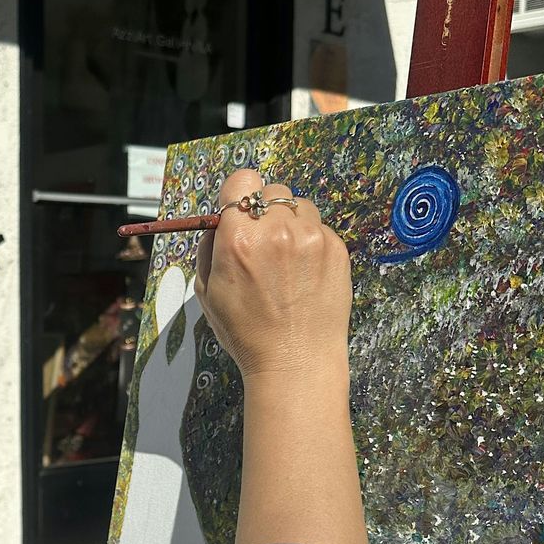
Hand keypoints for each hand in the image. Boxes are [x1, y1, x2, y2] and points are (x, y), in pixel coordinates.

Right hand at [193, 169, 351, 382]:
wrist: (295, 361)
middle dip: (265, 211)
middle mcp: (277, 230)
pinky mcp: (337, 249)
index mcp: (239, 238)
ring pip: (299, 206)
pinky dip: (311, 242)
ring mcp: (311, 237)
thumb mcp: (206, 291)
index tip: (239, 213)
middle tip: (264, 242)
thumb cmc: (246, 332)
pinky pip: (320, 228)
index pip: (241, 181)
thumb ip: (209, 248)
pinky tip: (304, 273)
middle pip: (271, 191)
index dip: (238, 196)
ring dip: (291, 223)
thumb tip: (220, 223)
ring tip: (287, 259)